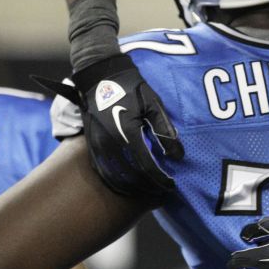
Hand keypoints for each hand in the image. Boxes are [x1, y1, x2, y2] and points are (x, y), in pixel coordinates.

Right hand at [35, 53, 181, 197]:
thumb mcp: (153, 104)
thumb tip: (177, 155)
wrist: (101, 77)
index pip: (146, 166)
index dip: (160, 179)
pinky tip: (129, 185)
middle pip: (131, 177)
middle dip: (148, 187)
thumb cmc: (131, 88)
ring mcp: (98, 146)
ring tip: (148, 191)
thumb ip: (165, 130)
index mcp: (128, 132)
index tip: (171, 186)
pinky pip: (104, 172)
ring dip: (132, 188)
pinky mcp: (92, 146)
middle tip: (162, 192)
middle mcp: (110, 143)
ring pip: (115, 178)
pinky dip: (117, 182)